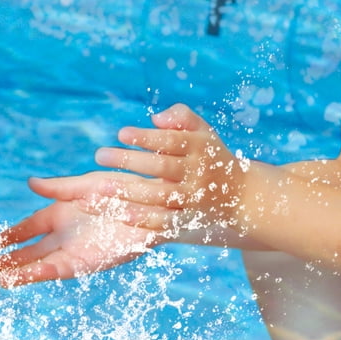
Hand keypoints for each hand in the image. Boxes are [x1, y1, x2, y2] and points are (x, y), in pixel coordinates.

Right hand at [0, 178, 169, 286]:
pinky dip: (45, 272)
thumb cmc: (123, 189)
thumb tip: (30, 183)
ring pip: (44, 264)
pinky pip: (63, 269)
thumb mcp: (86, 186)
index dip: (10, 236)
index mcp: (61, 213)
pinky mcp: (91, 261)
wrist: (152, 202)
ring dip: (24, 272)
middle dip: (11, 260)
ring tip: (2, 279)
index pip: (28, 228)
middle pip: (32, 251)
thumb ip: (58, 188)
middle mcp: (67, 235)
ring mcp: (77, 249)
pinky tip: (28, 275)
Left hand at [91, 103, 247, 222]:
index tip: (121, 133)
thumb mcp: (203, 131)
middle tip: (99, 155)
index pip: (171, 141)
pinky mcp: (189, 220)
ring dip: (129, 191)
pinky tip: (120, 214)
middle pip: (161, 167)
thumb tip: (155, 119)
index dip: (146, 138)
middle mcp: (198, 174)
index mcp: (200, 148)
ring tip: (99, 186)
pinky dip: (143, 219)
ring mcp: (194, 199)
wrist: (240, 194)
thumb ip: (181, 117)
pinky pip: (165, 222)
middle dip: (129, 161)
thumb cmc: (210, 155)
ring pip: (159, 196)